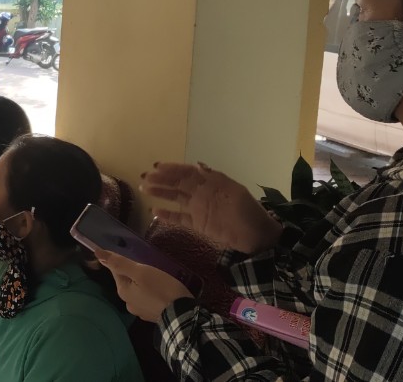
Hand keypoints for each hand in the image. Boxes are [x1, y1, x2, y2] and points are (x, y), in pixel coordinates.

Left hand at [96, 249, 192, 322]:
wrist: (183, 315)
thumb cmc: (161, 289)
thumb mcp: (141, 272)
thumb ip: (120, 263)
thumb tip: (98, 253)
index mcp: (123, 292)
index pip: (116, 271)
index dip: (123, 262)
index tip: (136, 259)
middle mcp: (128, 303)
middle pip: (128, 282)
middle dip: (136, 274)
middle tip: (151, 269)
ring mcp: (141, 312)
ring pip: (138, 292)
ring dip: (144, 285)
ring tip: (158, 280)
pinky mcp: (153, 316)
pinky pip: (149, 300)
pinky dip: (152, 295)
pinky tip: (162, 292)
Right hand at [141, 162, 282, 254]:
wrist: (258, 237)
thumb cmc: (248, 212)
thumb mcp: (234, 192)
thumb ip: (215, 180)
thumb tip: (197, 166)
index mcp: (211, 183)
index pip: (188, 173)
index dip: (172, 169)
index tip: (157, 167)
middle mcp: (203, 193)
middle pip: (178, 184)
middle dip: (161, 180)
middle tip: (144, 178)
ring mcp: (199, 209)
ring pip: (176, 199)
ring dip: (161, 193)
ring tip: (144, 189)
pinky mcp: (199, 225)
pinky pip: (180, 219)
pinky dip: (168, 216)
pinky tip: (154, 212)